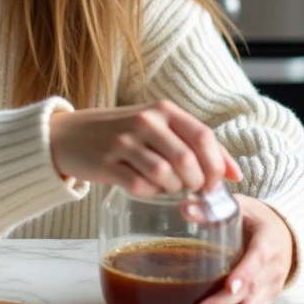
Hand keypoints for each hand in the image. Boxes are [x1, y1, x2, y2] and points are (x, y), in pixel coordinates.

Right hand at [47, 100, 241, 195]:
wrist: (68, 135)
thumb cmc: (122, 133)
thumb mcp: (158, 127)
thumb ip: (194, 144)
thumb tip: (235, 174)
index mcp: (163, 109)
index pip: (203, 136)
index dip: (217, 165)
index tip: (217, 183)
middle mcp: (145, 121)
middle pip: (187, 161)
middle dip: (196, 183)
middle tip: (192, 190)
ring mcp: (124, 142)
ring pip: (165, 175)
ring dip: (172, 189)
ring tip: (167, 187)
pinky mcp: (107, 163)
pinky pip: (139, 187)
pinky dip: (148, 193)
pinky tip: (144, 187)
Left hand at [191, 195, 295, 303]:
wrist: (286, 233)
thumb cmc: (258, 218)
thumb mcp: (241, 206)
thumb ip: (214, 207)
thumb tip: (186, 208)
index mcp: (268, 240)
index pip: (258, 258)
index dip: (245, 273)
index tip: (230, 286)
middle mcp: (273, 266)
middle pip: (250, 290)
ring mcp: (272, 285)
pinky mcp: (269, 298)